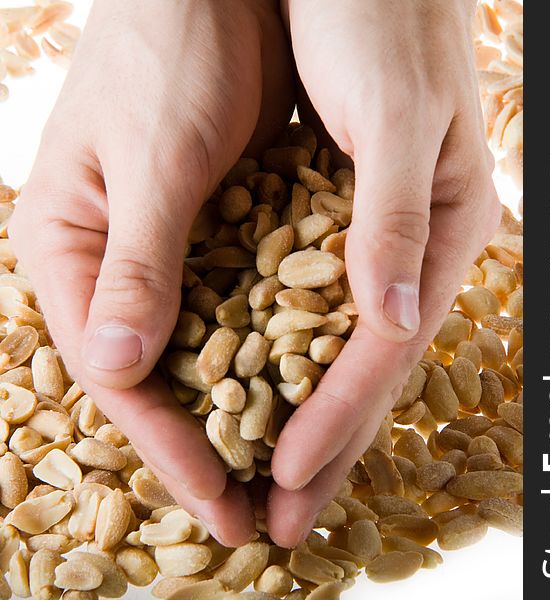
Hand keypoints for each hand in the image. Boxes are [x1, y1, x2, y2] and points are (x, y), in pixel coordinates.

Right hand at [9, 0, 293, 546]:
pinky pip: (237, 313)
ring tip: (279, 475)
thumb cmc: (168, 52)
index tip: (223, 498)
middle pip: (157, 379)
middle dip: (206, 445)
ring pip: (200, 354)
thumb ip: (137, 262)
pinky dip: (266, 358)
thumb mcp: (156, 159)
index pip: (118, 374)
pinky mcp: (209, 241)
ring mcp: (163, 257)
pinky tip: (297, 397)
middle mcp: (111, 267)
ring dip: (239, 412)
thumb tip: (117, 367)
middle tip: (254, 513)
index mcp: (69, 251)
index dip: (170, 442)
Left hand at [268, 0, 500, 545]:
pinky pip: (319, 316)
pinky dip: (293, 364)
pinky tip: (269, 395)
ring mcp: (381, 248)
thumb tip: (393, 320)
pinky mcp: (344, 231)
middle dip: (325, 449)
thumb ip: (392, 219)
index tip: (287, 484)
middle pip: (364, 372)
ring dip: (307, 419)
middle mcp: (413, 253)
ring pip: (341, 355)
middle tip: (285, 522)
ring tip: (274, 479)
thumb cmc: (380, 22)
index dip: (334, 422)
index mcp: (438, 232)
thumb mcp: (390, 116)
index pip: (379, 354)